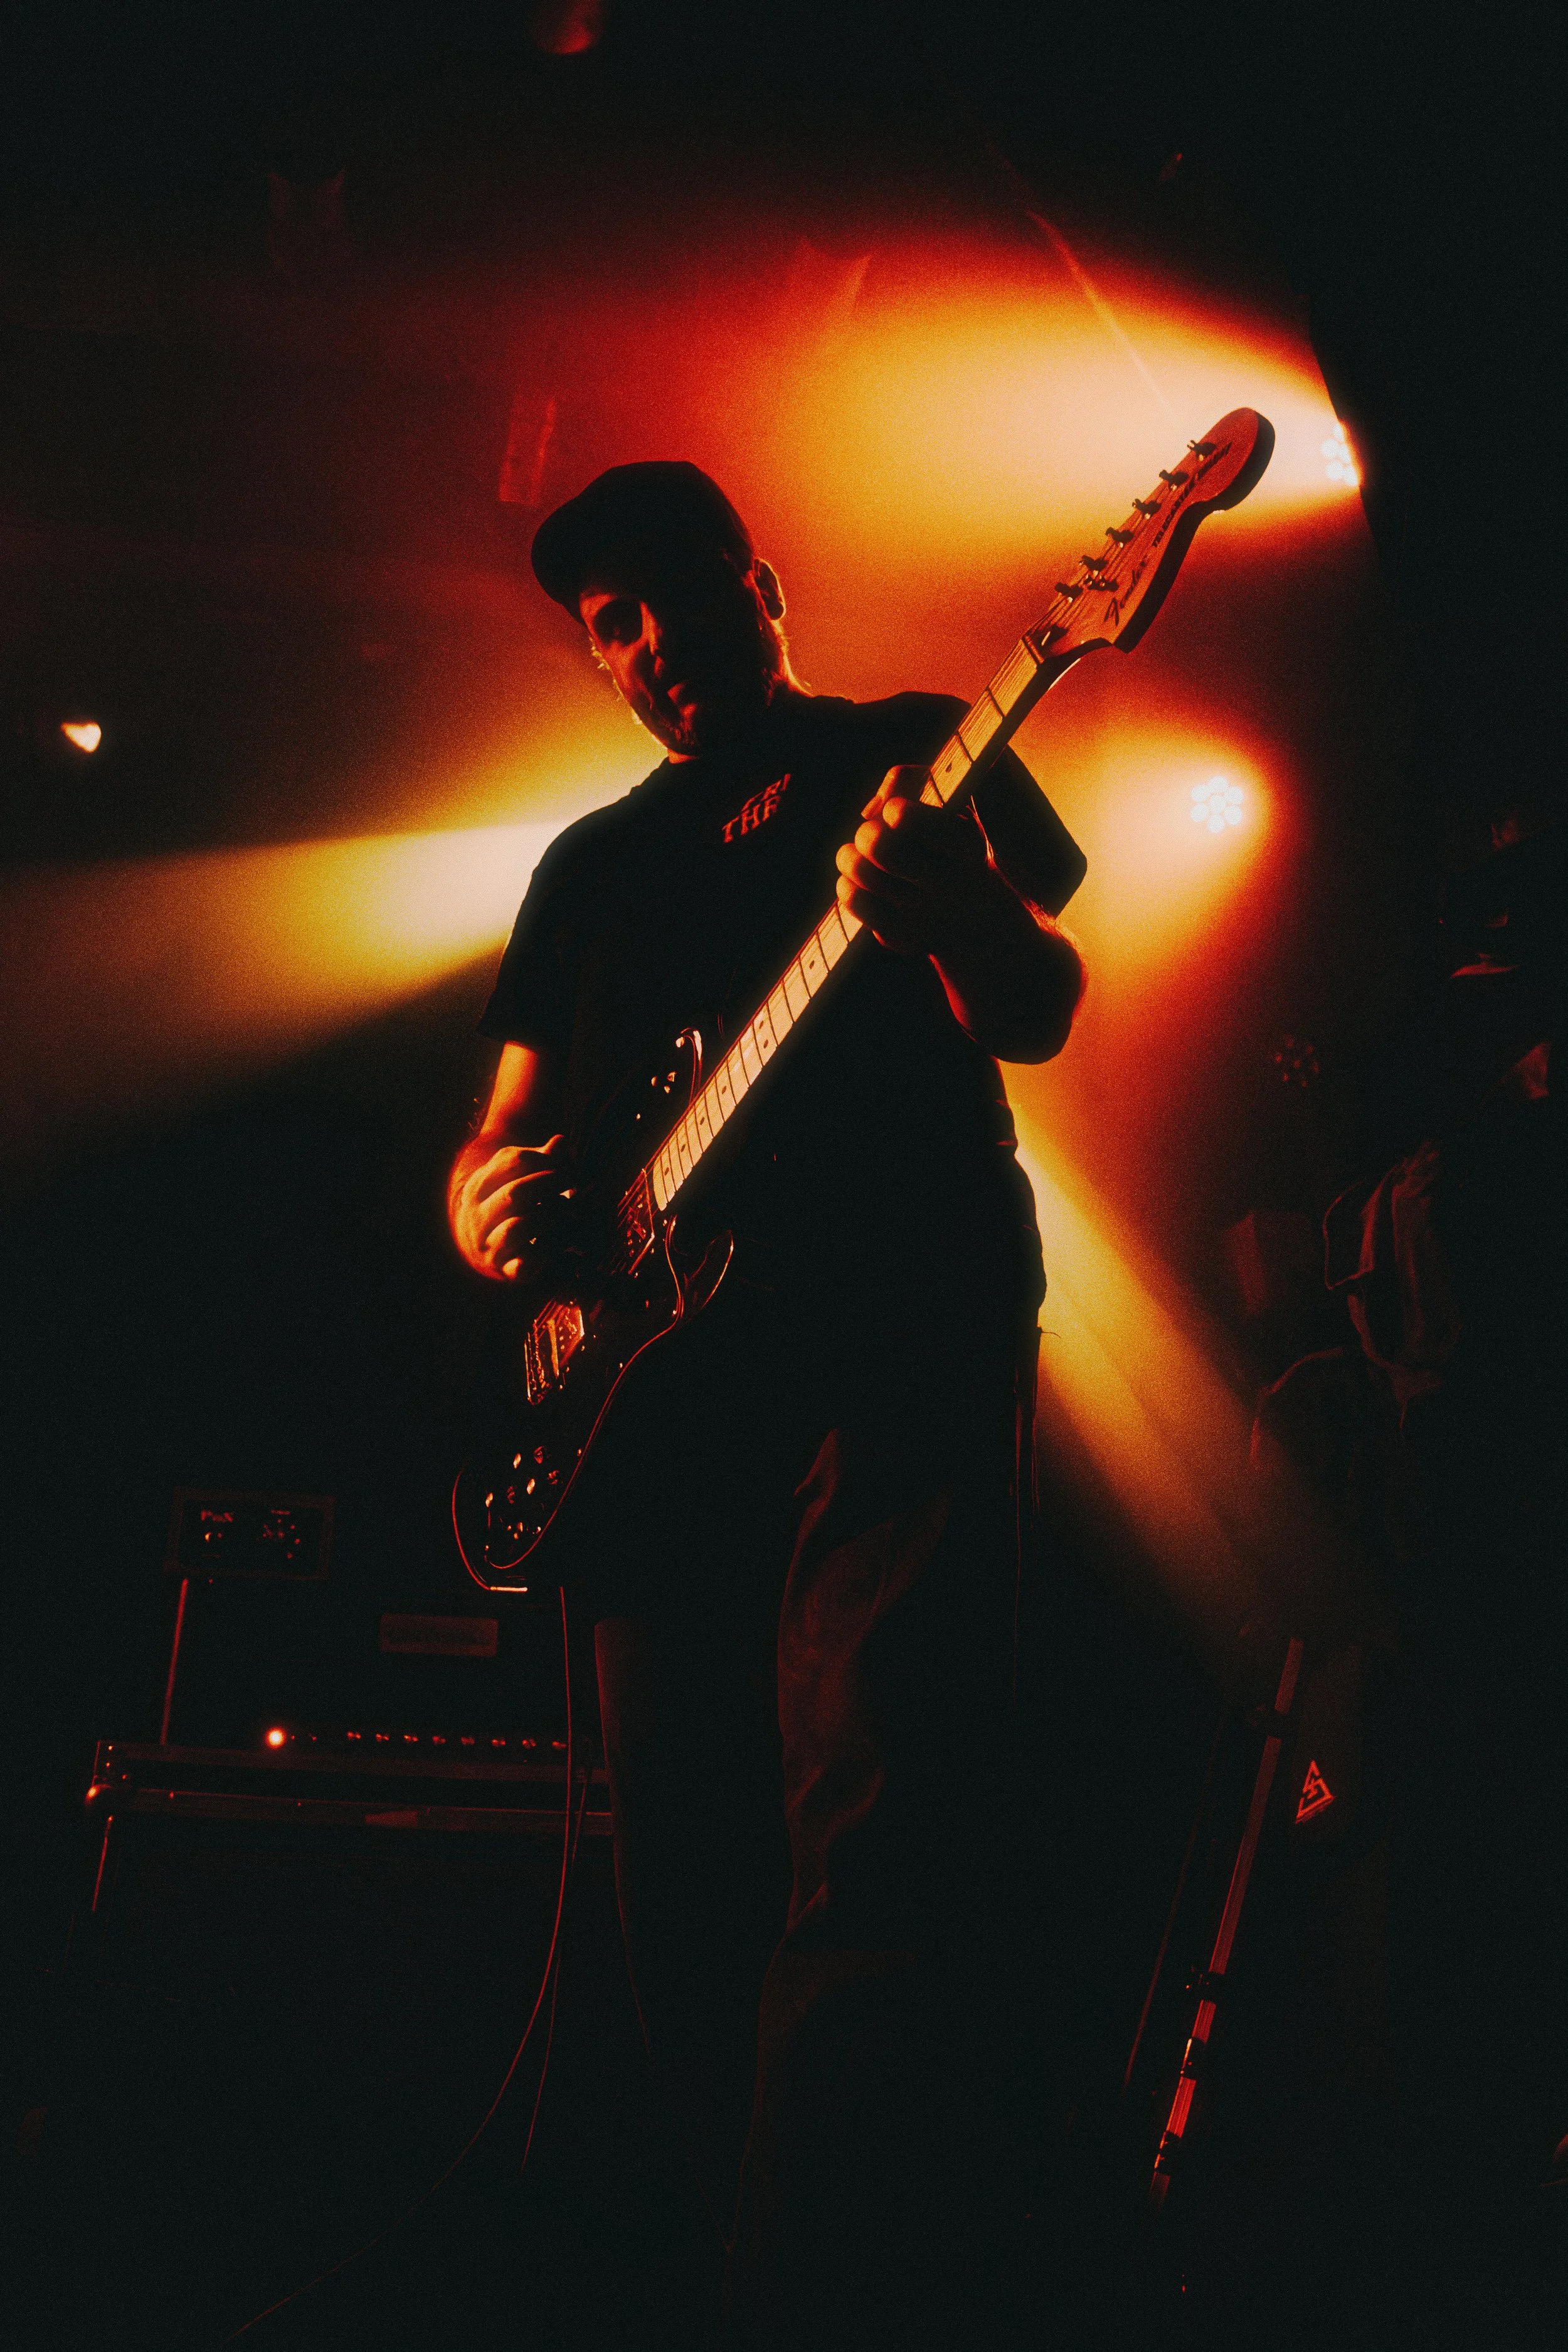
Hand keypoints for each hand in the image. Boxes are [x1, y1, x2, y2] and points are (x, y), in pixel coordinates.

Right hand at [451, 1134, 571, 1282]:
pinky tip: (551, 1245)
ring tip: (566, 1208)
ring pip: (518, 1227)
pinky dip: (541, 1256)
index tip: (568, 1165)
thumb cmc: (507, 1204)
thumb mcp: (516, 1179)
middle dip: (551, 1184)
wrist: (479, 1246)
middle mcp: (477, 1216)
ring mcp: (487, 1245)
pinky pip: (522, 1265)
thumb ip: (540, 1161)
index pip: (513, 1162)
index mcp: (479, 1186)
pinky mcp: (503, 1270)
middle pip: (516, 1193)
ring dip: (549, 1216)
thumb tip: (561, 1141)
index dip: (547, 1160)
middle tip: (574, 1182)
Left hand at [834, 764, 992, 954]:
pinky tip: (858, 884)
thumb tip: (872, 811)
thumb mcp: (953, 805)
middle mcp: (950, 883)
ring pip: (862, 873)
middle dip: (866, 834)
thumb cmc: (954, 846)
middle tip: (871, 836)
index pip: (905, 817)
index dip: (892, 810)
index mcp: (966, 842)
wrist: (980, 915)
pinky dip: (848, 887)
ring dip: (850, 858)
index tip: (897, 814)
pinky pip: (855, 902)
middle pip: (878, 845)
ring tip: (859, 856)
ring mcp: (925, 915)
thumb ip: (913, 781)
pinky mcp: (903, 937)